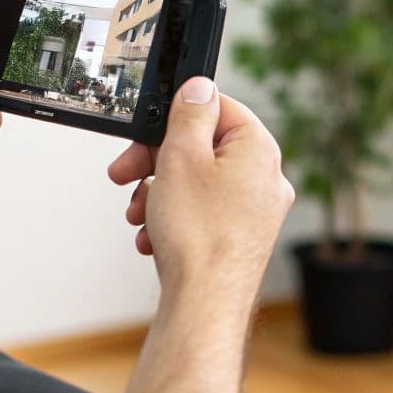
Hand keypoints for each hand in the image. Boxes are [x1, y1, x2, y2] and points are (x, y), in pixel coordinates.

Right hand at [107, 77, 293, 309]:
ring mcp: (257, 212)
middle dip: (157, 163)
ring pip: (198, 185)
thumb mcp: (181, 157)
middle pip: (204, 149)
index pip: (218, 108)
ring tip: (140, 214)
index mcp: (259, 149)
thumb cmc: (197, 235)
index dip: (175, 118)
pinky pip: (203, 215)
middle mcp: (266, 178)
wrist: (205, 304)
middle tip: (126, 173)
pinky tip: (153, 236)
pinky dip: (175, 220)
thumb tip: (200, 88)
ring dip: (160, 194)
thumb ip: (190, 114)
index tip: (148, 132)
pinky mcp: (243, 239)